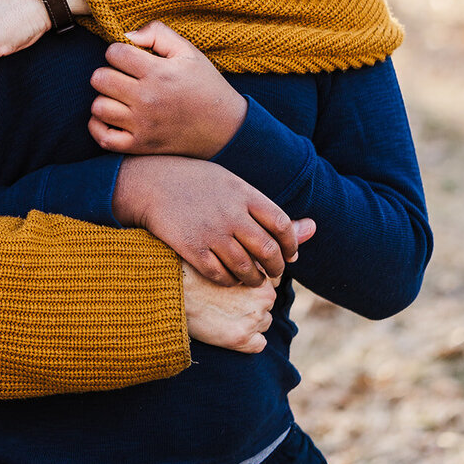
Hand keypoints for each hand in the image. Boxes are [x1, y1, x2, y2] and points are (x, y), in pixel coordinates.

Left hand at [90, 20, 246, 157]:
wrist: (226, 128)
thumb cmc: (205, 85)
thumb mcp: (188, 51)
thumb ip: (158, 33)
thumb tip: (127, 35)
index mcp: (158, 72)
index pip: (114, 52)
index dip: (118, 50)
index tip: (130, 57)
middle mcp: (147, 99)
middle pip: (100, 78)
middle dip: (108, 72)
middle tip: (123, 77)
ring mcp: (142, 125)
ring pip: (98, 107)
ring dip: (105, 98)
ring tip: (120, 97)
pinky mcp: (140, 146)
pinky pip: (103, 138)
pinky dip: (99, 127)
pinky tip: (112, 117)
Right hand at [112, 155, 314, 286]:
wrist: (150, 183)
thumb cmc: (196, 182)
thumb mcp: (233, 185)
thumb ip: (268, 210)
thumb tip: (314, 228)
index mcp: (244, 193)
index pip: (282, 225)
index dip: (291, 245)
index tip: (288, 254)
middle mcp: (231, 213)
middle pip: (268, 250)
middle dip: (275, 267)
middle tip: (272, 271)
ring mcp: (211, 232)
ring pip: (246, 268)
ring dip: (254, 278)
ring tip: (252, 278)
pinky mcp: (192, 249)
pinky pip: (220, 276)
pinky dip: (229, 281)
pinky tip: (228, 277)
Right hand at [181, 261, 276, 352]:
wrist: (174, 290)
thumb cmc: (195, 270)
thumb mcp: (227, 258)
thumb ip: (247, 264)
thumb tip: (257, 270)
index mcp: (260, 275)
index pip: (268, 284)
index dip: (253, 285)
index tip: (238, 287)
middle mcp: (263, 298)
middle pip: (267, 304)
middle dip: (253, 304)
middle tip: (228, 301)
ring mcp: (254, 319)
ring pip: (264, 323)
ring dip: (250, 321)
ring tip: (225, 314)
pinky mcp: (242, 339)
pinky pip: (259, 344)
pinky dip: (249, 341)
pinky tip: (230, 331)